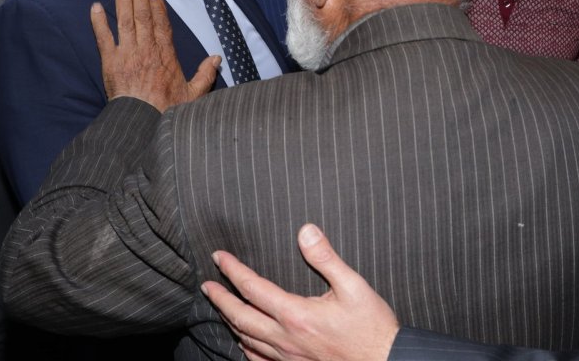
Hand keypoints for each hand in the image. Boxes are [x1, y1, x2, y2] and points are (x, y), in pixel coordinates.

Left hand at [91, 0, 219, 111]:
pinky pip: (103, 38)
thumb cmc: (166, 110)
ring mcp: (127, 54)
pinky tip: (95, 8)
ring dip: (123, 2)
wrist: (141, 121)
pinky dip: (98, 22)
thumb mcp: (193, 94)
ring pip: (125, 22)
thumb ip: (205, 75)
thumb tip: (217, 59)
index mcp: (166, 55)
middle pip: (143, 17)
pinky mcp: (110, 62)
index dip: (158, 8)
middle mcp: (147, 49)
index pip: (161, 25)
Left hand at [203, 224, 397, 360]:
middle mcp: (285, 338)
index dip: (232, 271)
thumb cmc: (371, 326)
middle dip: (220, 298)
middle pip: (240, 316)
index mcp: (295, 314)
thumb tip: (305, 231)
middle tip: (207, 285)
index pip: (252, 288)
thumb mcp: (354, 286)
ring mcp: (287, 357)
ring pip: (246, 339)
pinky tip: (244, 341)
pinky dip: (245, 347)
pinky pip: (259, 360)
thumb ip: (326, 258)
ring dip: (229, 320)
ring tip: (221, 307)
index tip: (219, 257)